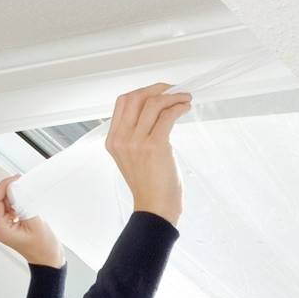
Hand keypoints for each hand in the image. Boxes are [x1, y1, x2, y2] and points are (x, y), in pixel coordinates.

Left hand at [0, 177, 63, 267]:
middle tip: (24, 183)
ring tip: (28, 195)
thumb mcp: (36, 223)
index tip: (16, 179)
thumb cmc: (43, 247)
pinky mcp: (6, 222)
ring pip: (2, 200)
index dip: (4, 186)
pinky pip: (8, 205)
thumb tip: (16, 188)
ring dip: (14, 194)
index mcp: (0, 228)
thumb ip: (23, 204)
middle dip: (10, 189)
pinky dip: (16, 200)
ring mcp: (0, 224)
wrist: (47, 258)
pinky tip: (26, 202)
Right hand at [106, 81, 188, 223]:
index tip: (159, 90)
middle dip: (158, 88)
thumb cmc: (150, 185)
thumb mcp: (132, 157)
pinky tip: (185, 108)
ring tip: (185, 99)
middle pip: (136, 97)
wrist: (155, 208)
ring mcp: (136, 142)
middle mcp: (121, 139)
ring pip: (153, 103)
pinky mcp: (154, 146)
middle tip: (174, 90)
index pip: (123, 102)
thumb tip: (156, 108)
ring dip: (173, 97)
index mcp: (113, 140)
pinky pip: (167, 116)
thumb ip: (135, 134)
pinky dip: (178, 107)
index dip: (143, 91)